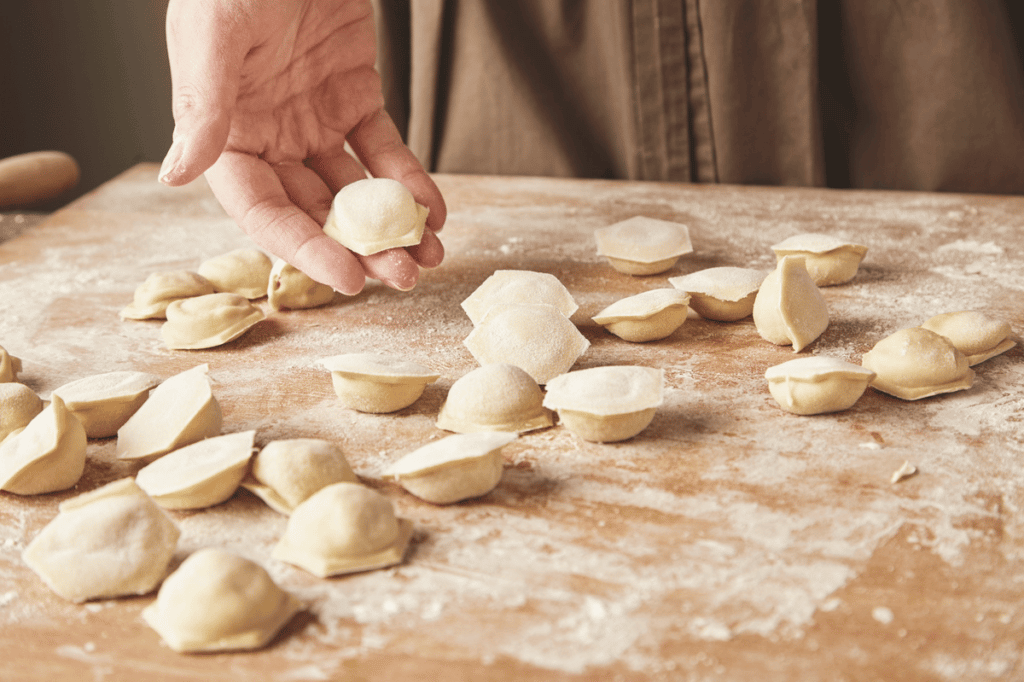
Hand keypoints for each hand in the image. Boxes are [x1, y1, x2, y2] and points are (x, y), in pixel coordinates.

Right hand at [160, 0, 443, 293]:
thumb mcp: (214, 33)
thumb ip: (202, 106)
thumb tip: (174, 175)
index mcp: (224, 134)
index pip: (263, 210)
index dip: (304, 248)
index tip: (347, 279)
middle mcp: (269, 137)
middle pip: (315, 210)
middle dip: (359, 248)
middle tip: (402, 276)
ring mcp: (313, 120)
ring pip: (354, 190)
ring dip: (390, 226)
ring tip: (427, 256)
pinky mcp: (354, 97)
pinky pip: (384, 149)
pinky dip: (409, 181)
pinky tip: (433, 209)